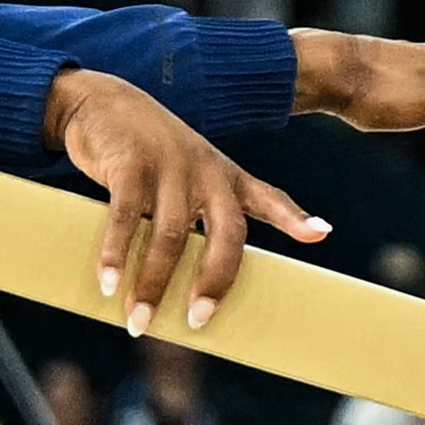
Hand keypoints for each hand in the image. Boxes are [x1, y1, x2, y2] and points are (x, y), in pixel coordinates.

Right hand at [47, 65, 329, 323]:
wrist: (103, 102)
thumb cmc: (152, 152)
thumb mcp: (192, 173)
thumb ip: (210, 212)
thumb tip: (212, 269)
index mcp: (225, 176)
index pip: (268, 198)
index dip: (295, 217)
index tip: (320, 234)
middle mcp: (206, 171)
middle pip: (225, 233)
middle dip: (214, 281)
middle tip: (197, 322)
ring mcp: (169, 166)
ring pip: (170, 236)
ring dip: (153, 283)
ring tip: (138, 322)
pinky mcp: (129, 164)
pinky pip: (125, 217)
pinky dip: (115, 254)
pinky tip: (107, 283)